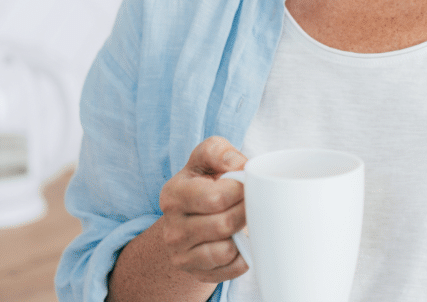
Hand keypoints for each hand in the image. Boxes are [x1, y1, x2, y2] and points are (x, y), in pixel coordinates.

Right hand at [153, 136, 249, 285]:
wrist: (189, 217)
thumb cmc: (204, 182)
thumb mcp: (206, 158)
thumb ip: (220, 152)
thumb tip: (241, 167)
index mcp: (173, 195)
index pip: (215, 198)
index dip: (241, 190)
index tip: (248, 184)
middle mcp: (172, 228)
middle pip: (224, 224)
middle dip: (246, 211)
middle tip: (254, 202)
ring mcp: (182, 255)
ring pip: (227, 250)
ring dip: (244, 234)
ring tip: (246, 220)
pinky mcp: (197, 273)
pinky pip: (231, 269)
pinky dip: (244, 255)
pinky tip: (241, 239)